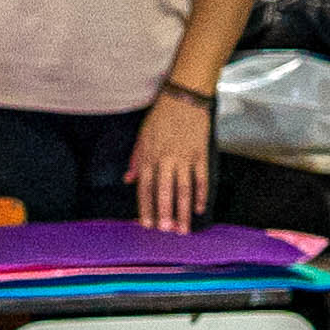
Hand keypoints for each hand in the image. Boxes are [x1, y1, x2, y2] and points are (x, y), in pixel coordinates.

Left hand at [133, 87, 214, 230]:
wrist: (184, 97)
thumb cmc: (161, 115)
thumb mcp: (142, 135)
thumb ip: (136, 159)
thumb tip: (128, 179)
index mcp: (149, 156)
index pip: (145, 188)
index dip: (146, 208)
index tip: (147, 225)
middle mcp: (166, 159)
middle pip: (164, 192)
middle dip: (165, 214)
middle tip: (166, 232)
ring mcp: (185, 157)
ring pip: (183, 189)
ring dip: (183, 210)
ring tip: (184, 228)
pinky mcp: (200, 153)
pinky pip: (201, 178)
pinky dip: (201, 194)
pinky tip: (200, 208)